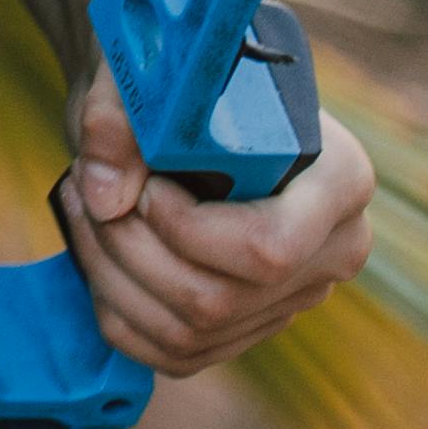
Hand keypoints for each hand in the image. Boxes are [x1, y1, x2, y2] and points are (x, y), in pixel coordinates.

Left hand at [0, 0, 379, 375]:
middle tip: (91, 197)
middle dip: (131, 252)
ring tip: (86, 215)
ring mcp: (296, 295)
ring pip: (190, 331)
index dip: (185, 231)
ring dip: (111, 278)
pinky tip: (100, 257)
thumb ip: (116, 119)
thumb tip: (106, 196)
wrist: (175, 99)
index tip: (143, 185)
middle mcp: (336, 247)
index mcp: (341, 177)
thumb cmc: (170, 75)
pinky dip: (118, 314)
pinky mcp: (252, 326)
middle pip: (219, 298)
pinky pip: (176, 355)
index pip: (268, 249)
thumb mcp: (142, 73)